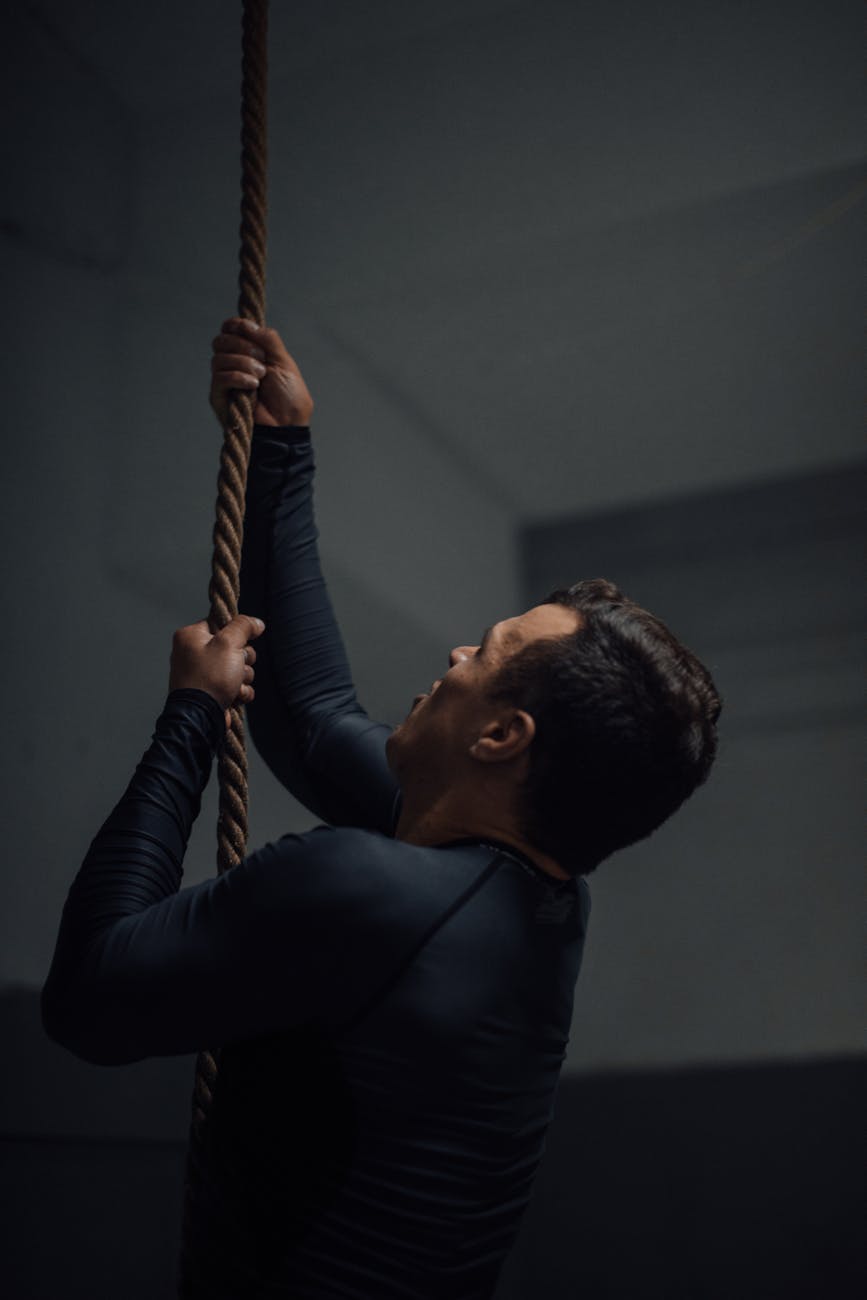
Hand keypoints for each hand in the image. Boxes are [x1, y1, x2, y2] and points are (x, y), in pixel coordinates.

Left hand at [169, 614, 265, 731]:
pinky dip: (239, 691)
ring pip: (237, 667)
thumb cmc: (210, 677)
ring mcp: (202, 674)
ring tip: (234, 685)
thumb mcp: (228, 643)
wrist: (200, 717)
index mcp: (190, 636)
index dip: (236, 634)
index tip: (241, 643)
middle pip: (233, 646)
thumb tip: (257, 623)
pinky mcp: (210, 691)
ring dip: (243, 677)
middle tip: (237, 666)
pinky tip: (235, 696)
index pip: (221, 624)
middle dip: (243, 659)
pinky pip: (234, 685)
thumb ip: (243, 627)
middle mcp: (193, 653)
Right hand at [210, 317, 314, 427]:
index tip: (247, 328)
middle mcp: (233, 364)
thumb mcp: (284, 362)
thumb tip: (247, 324)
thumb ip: (268, 340)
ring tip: (261, 376)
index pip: (229, 330)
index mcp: (249, 352)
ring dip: (243, 363)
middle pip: (220, 341)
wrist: (288, 425)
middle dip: (242, 345)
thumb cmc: (289, 397)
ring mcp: (225, 381)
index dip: (235, 325)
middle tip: (262, 359)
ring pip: (219, 358)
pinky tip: (253, 385)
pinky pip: (219, 376)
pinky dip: (237, 377)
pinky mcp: (219, 397)